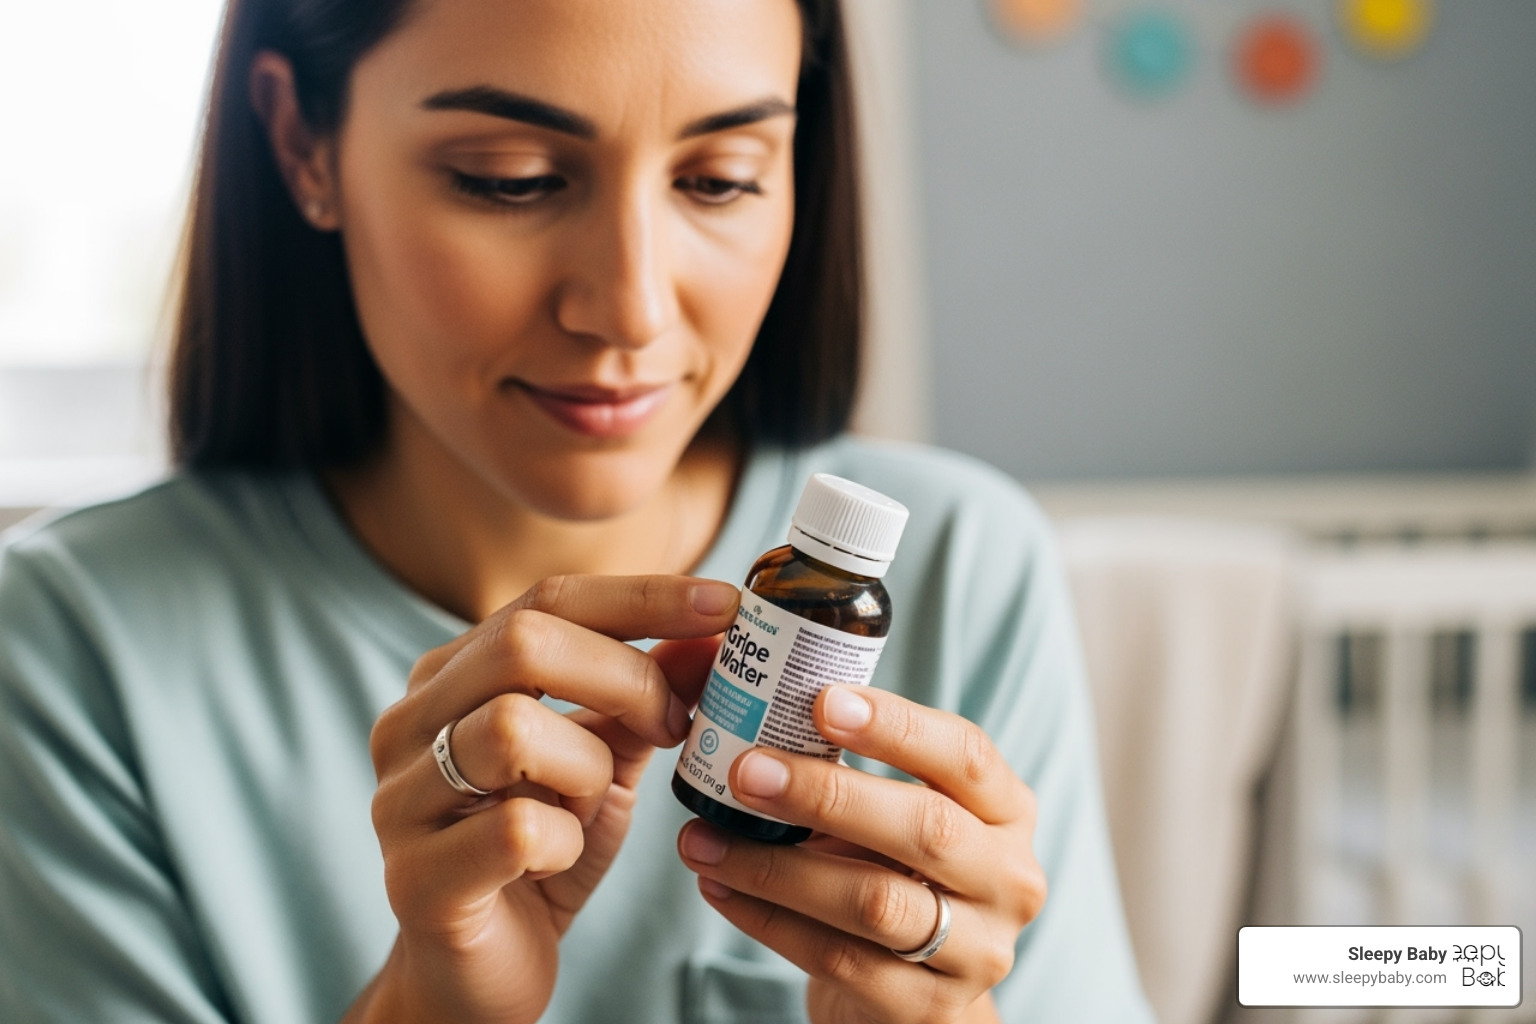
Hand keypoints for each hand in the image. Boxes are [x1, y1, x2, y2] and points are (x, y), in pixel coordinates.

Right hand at [355, 574, 736, 1023]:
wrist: (477, 977)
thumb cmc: (538, 855)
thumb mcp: (601, 763)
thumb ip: (644, 698)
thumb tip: (711, 636)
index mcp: (450, 677)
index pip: (547, 598)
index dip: (643, 597)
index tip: (726, 603)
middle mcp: (409, 723)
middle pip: (524, 643)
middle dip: (628, 678)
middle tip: (675, 726)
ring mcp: (401, 799)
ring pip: (512, 728)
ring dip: (586, 766)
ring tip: (587, 805)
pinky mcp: (416, 878)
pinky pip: (515, 829)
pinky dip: (565, 841)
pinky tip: (557, 859)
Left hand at [676, 685, 1045, 1023]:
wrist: (919, 992)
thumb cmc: (896, 872)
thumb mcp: (898, 814)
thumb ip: (851, 768)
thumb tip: (753, 712)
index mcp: (1007, 810)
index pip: (965, 755)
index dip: (896, 725)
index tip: (822, 700)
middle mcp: (1008, 878)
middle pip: (925, 829)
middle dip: (826, 795)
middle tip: (746, 770)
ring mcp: (976, 950)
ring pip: (874, 902)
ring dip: (776, 867)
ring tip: (704, 838)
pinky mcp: (925, 1007)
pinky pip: (837, 959)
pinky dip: (768, 920)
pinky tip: (719, 886)